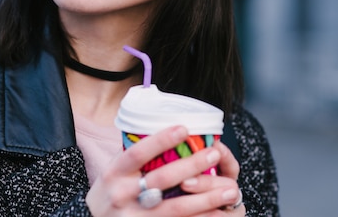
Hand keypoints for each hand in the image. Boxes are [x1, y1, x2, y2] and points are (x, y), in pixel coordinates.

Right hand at [85, 126, 244, 215]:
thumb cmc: (107, 193)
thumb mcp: (111, 172)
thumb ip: (132, 157)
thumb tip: (163, 131)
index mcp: (113, 174)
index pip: (138, 152)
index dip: (161, 140)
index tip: (184, 128)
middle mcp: (122, 196)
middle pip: (162, 178)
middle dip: (192, 165)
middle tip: (215, 153)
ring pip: (176, 208)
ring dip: (206, 198)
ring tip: (229, 189)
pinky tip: (219, 214)